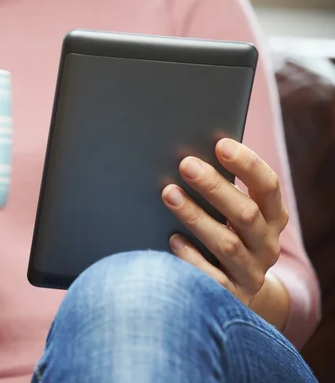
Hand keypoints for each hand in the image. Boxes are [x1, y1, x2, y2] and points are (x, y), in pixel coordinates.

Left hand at [161, 138, 288, 305]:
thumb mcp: (233, 214)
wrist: (237, 290)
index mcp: (272, 217)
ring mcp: (251, 273)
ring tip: (168, 194)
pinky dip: (191, 258)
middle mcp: (267, 245)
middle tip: (185, 165)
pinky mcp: (232, 296)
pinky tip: (172, 239)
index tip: (221, 144)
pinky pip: (212, 278)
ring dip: (196, 216)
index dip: (247, 165)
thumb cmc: (227, 235)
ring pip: (227, 244)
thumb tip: (190, 159)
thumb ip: (223, 191)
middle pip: (246, 213)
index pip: (267, 187)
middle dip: (214, 187)